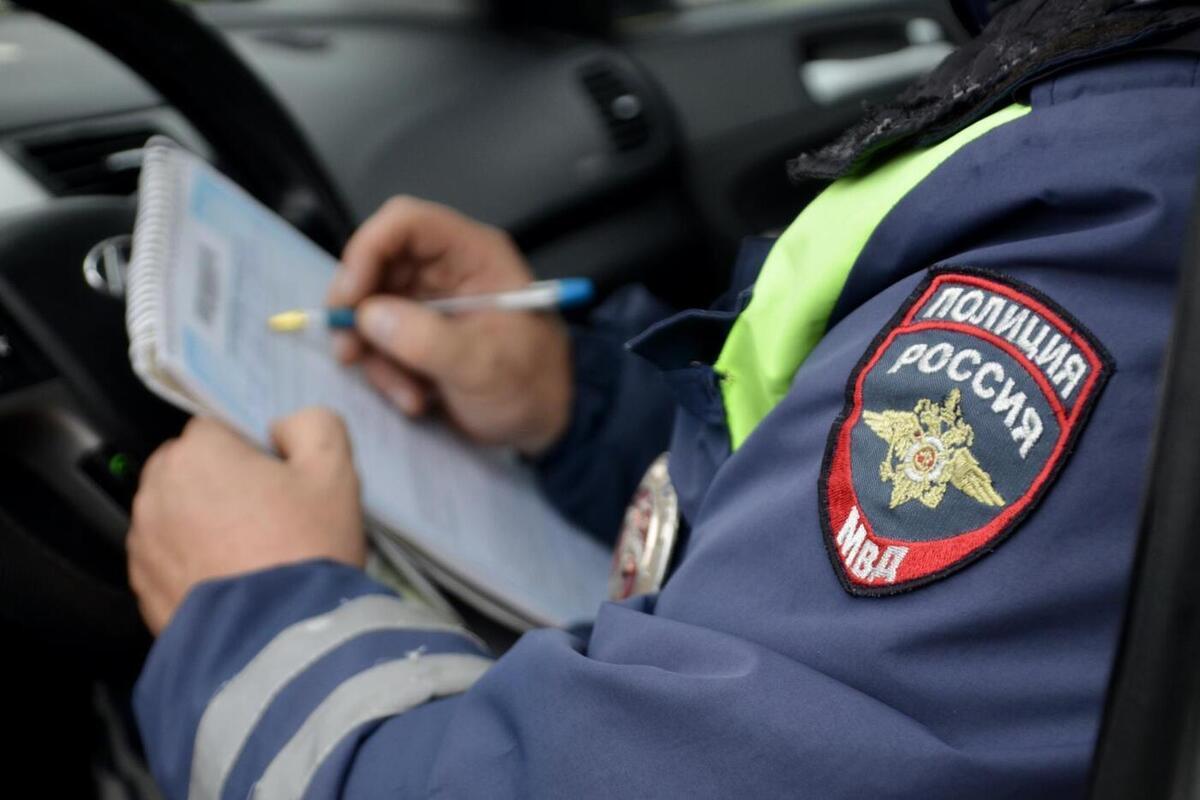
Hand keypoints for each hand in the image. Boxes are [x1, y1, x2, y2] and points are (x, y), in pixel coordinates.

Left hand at [127, 409, 363, 634]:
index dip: (254, 451)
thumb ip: (314, 425)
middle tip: (271, 518)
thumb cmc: (305, 549)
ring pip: (178, 515)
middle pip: (193, 470)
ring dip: (206, 524)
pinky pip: (171, 560)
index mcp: (197, 452)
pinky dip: (195, 565)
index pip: (220, 428)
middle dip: (223, 485)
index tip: (281, 481)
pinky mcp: (142, 588)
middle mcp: (156, 490)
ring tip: (254, 555)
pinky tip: (235, 582)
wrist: (278, 642)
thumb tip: (284, 427)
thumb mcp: (335, 472)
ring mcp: (144, 543)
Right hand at [328, 196, 571, 456]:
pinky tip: (416, 399)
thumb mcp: (484, 366)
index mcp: (474, 254)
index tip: (350, 298)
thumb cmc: (533, 386)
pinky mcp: (418, 334)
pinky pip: (380, 342)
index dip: (367, 250)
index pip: (406, 223)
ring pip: (371, 309)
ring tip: (409, 395)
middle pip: (376, 265)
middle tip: (351, 353)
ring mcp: (430, 302)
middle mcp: (447, 269)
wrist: (547, 423)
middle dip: (360, 312)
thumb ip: (427, 340)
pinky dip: (386, 373)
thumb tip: (369, 317)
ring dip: (376, 355)